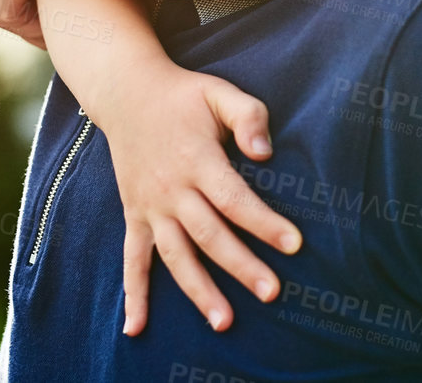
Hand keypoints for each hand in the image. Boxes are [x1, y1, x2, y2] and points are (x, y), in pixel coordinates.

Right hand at [109, 63, 302, 335]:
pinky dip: (134, 294)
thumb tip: (265, 152)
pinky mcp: (134, 215)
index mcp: (196, 160)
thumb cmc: (184, 96)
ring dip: (198, 291)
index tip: (294, 244)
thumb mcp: (219, 94)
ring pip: (175, 256)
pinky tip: (135, 328)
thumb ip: (248, 117)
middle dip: (241, 266)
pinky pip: (132, 259)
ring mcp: (150, 206)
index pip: (234, 199)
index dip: (264, 223)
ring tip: (224, 321)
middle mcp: (172, 189)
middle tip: (272, 292)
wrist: (127, 94)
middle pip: (209, 235)